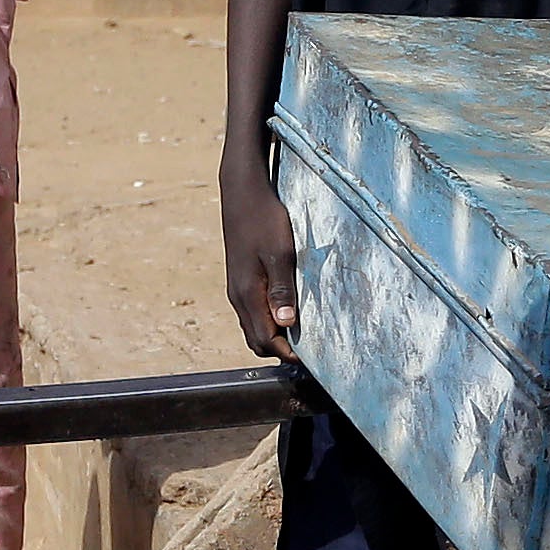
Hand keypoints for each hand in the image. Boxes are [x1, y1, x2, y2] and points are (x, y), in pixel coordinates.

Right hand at [219, 157, 300, 356]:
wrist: (241, 192)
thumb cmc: (264, 218)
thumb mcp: (280, 252)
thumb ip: (282, 290)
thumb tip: (287, 324)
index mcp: (247, 294)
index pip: (266, 340)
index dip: (288, 353)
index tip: (312, 357)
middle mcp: (238, 296)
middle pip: (257, 340)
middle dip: (281, 350)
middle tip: (311, 349)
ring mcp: (237, 288)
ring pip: (253, 327)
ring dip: (275, 335)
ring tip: (303, 332)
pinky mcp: (240, 279)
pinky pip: (252, 312)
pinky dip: (268, 320)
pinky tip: (288, 310)